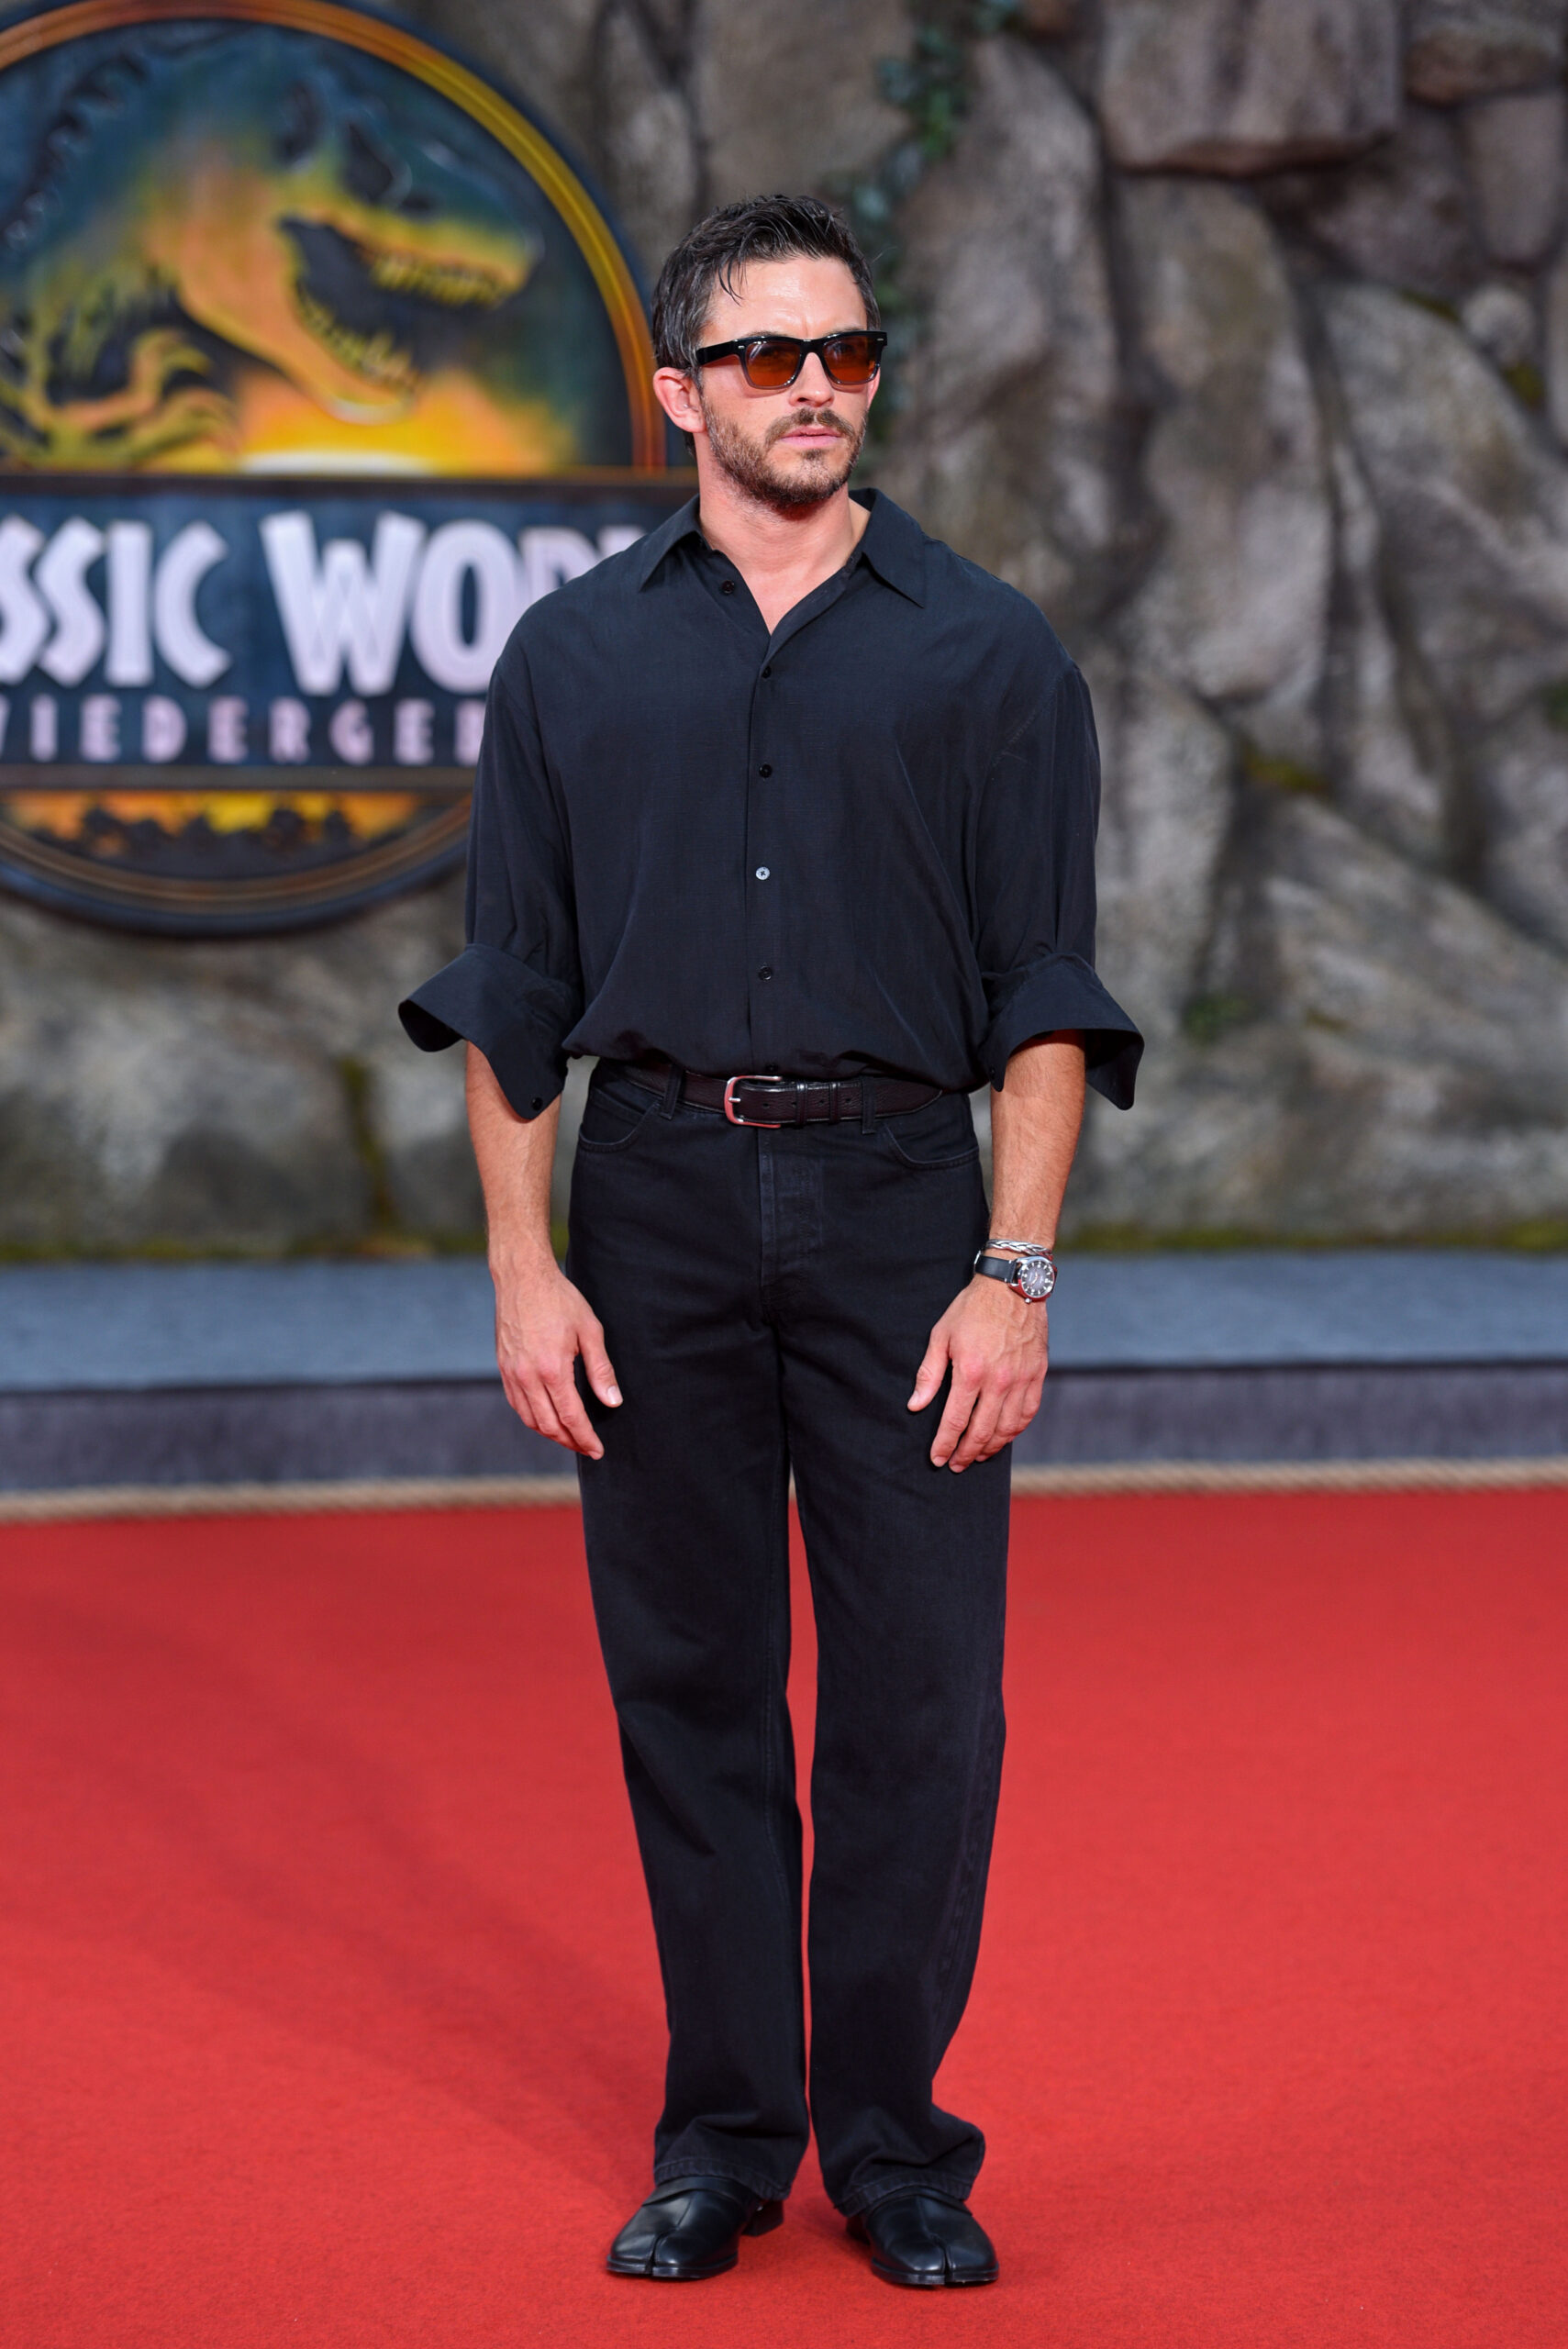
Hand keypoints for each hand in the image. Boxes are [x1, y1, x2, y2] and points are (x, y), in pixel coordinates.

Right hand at [493, 1255, 621, 1458]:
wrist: (522, 1278)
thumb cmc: (559, 1300)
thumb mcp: (590, 1330)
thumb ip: (601, 1370)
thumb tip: (612, 1401)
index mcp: (552, 1369)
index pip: (571, 1418)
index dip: (585, 1438)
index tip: (597, 1450)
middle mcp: (527, 1376)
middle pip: (549, 1425)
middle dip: (569, 1441)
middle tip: (587, 1447)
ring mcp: (511, 1373)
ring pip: (530, 1419)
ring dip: (550, 1434)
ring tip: (569, 1438)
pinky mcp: (503, 1368)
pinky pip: (516, 1404)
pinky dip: (532, 1418)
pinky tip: (545, 1418)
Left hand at [908, 1275, 1047, 1470]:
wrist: (1012, 1286)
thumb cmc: (971, 1309)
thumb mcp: (941, 1336)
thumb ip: (929, 1374)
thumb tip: (915, 1406)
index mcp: (971, 1372)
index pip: (954, 1422)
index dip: (944, 1445)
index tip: (937, 1459)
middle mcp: (998, 1381)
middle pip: (981, 1432)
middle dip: (965, 1453)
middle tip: (956, 1465)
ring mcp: (1021, 1380)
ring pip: (1007, 1428)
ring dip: (991, 1447)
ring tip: (978, 1455)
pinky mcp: (1037, 1375)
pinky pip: (1028, 1413)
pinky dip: (1015, 1430)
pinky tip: (1004, 1436)